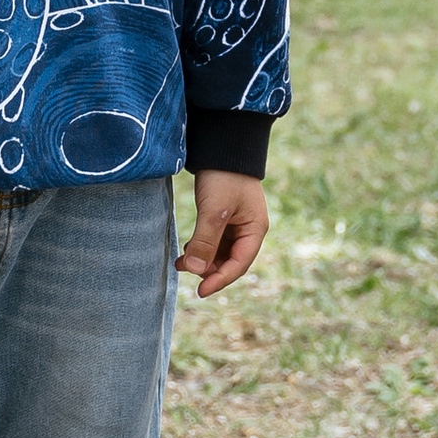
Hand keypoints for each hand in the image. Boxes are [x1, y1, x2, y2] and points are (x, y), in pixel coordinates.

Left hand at [177, 171, 268, 296]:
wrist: (221, 145)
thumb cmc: (223, 176)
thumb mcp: (214, 211)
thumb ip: (205, 242)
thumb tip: (195, 271)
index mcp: (255, 230)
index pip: (239, 264)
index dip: (219, 280)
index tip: (200, 291)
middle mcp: (248, 230)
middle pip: (230, 261)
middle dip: (208, 268)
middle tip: (185, 268)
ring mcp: (237, 224)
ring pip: (220, 252)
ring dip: (202, 259)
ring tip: (182, 260)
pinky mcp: (224, 218)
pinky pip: (214, 241)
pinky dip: (201, 247)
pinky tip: (187, 248)